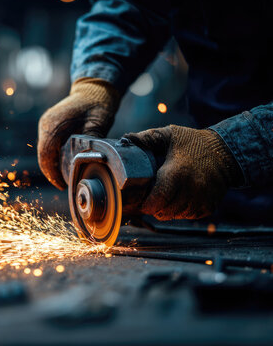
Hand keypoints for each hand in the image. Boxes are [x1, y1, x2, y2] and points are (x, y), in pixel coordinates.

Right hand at [37, 78, 119, 189]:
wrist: (95, 89)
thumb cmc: (97, 105)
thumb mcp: (97, 124)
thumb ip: (91, 142)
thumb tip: (89, 161)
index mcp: (53, 124)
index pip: (46, 155)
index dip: (52, 173)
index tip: (62, 185)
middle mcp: (46, 124)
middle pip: (43, 155)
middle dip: (51, 172)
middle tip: (64, 185)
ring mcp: (46, 124)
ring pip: (44, 151)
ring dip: (52, 165)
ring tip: (64, 178)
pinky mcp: (50, 126)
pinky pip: (48, 145)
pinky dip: (53, 157)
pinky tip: (63, 165)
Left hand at [125, 125, 242, 219]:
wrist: (226, 152)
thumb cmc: (193, 143)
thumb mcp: (169, 135)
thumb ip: (147, 138)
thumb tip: (125, 139)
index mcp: (177, 173)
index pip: (157, 200)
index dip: (147, 204)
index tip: (142, 199)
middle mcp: (191, 189)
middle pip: (164, 212)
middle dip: (154, 207)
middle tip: (151, 198)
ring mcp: (202, 200)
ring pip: (176, 216)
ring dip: (167, 210)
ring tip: (165, 198)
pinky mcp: (209, 206)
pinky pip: (189, 216)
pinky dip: (181, 211)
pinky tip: (179, 199)